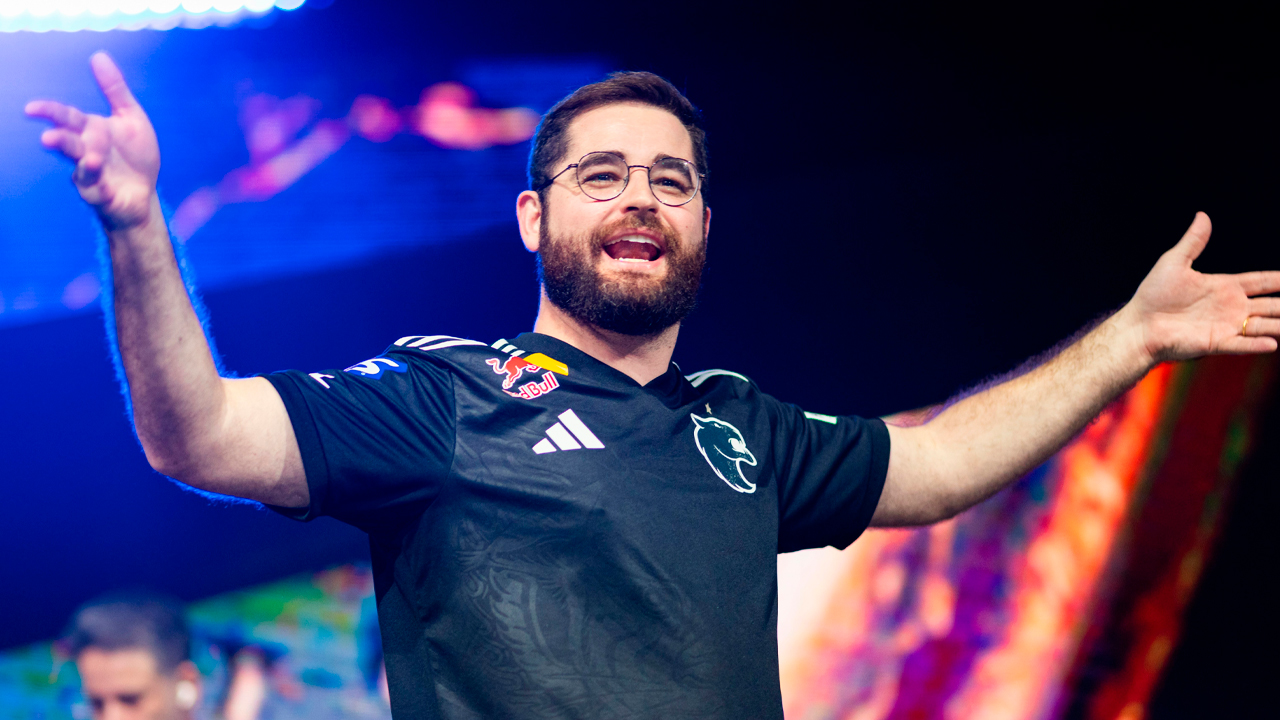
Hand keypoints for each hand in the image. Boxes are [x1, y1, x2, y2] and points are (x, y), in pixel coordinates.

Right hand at [25, 52, 159, 229]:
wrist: (143, 193)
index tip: (31, 108)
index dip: (50, 112)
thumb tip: (98, 55)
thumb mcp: (130, 118)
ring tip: (91, 159)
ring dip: (86, 163)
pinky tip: (104, 186)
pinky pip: (98, 192)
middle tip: (48, 138)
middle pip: (70, 143)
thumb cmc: (134, 155)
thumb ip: (114, 90)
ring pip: (83, 168)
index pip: (67, 117)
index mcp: (91, 130)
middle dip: (60, 140)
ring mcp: (91, 175)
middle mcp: (86, 151)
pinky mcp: (102, 196)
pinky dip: (100, 188)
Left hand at [1130, 212, 1279, 362]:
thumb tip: (1202, 215)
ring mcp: (1225, 326)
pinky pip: (1241, 345)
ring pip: (1263, 325)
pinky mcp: (1216, 342)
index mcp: (1224, 287)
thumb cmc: (1153, 295)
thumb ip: (1193, 242)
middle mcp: (1231, 307)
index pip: (1262, 281)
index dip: (1279, 280)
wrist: (1139, 324)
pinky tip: (1271, 343)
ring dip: (1278, 325)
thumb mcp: (1174, 263)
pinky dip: (1256, 344)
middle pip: (1270, 305)